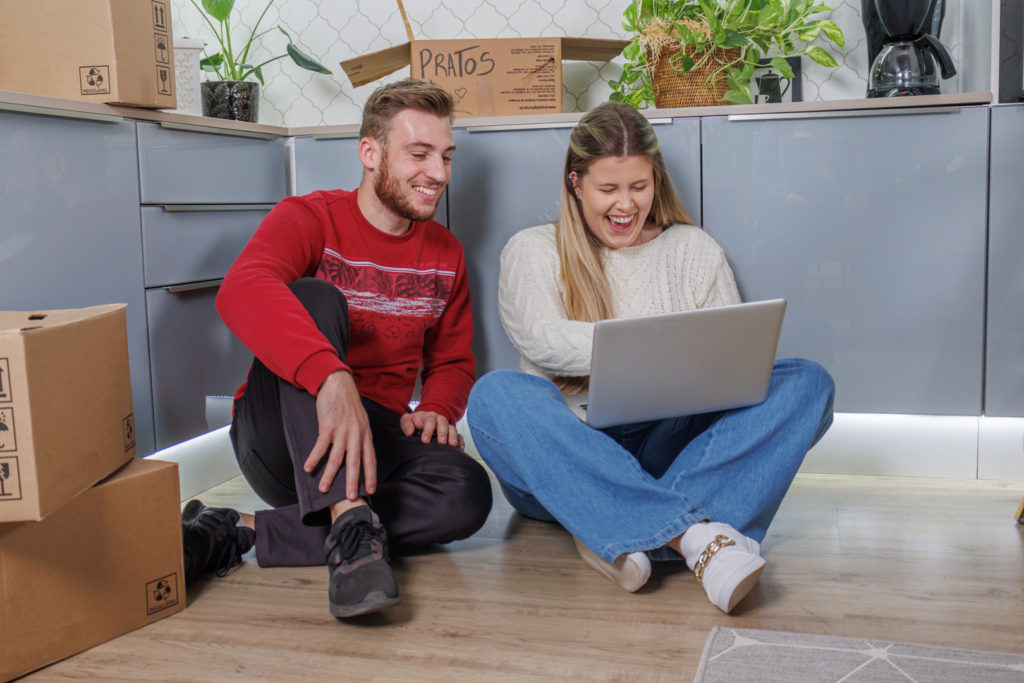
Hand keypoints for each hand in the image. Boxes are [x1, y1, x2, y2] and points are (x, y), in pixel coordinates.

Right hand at [303, 370, 375, 498]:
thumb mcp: (362, 421)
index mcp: (365, 434)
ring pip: (337, 458)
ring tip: (323, 489)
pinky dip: (314, 458)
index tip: (371, 490)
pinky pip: (320, 446)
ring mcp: (342, 431)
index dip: (371, 475)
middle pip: (355, 462)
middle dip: (353, 481)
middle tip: (351, 498)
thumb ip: (361, 438)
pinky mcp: (328, 426)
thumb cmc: (349, 404)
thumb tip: (361, 455)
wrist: (338, 385)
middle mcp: (356, 434)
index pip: (370, 458)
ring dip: (329, 475)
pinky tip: (308, 468)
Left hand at [400, 410, 464, 448]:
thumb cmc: (415, 422)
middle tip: (441, 442)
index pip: (430, 421)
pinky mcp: (452, 433)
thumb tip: (409, 432)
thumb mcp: (407, 420)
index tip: (425, 440)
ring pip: (453, 429)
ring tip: (452, 446)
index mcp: (429, 416)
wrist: (422, 421)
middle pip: (443, 424)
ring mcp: (447, 426)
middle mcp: (440, 420)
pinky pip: (459, 436)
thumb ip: (406, 424)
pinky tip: (460, 449)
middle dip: (443, 433)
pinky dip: (460, 442)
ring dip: (453, 437)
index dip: (428, 430)